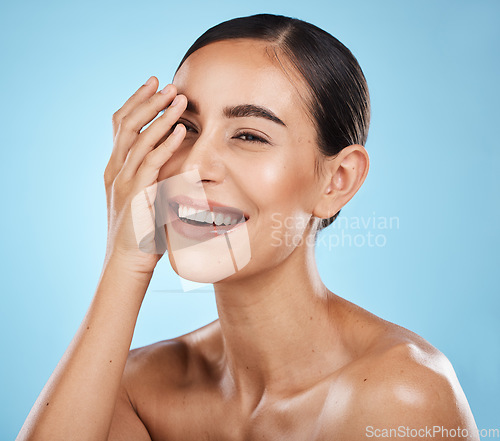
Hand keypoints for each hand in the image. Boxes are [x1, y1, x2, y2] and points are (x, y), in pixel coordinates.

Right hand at [103, 76, 186, 273]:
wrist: (127, 260)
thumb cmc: (140, 230)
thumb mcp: (144, 197)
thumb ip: (152, 177)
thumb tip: (173, 161)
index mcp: (115, 168)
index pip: (121, 125)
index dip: (136, 102)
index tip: (153, 84)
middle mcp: (115, 170)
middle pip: (126, 124)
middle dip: (148, 101)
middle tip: (167, 84)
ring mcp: (123, 181)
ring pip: (138, 139)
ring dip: (160, 117)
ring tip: (179, 99)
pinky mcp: (136, 195)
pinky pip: (151, 163)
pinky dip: (166, 144)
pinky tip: (181, 131)